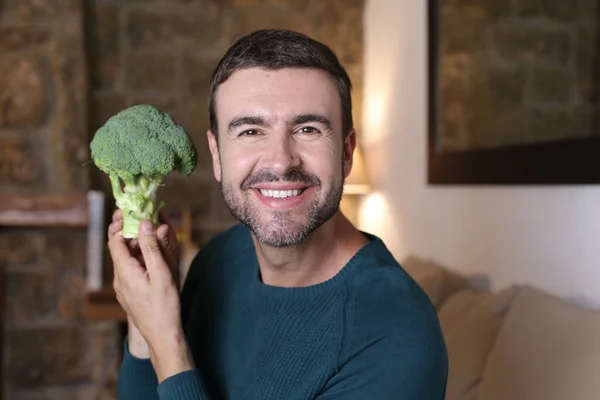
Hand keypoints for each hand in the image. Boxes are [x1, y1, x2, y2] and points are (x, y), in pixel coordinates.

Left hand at [108, 214, 193, 381]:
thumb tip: (145, 225)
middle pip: (120, 249)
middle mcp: (119, 278)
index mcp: (124, 271)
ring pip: (126, 259)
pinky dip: (139, 257)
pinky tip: (151, 254)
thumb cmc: (164, 306)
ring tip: (148, 231)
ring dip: (136, 244)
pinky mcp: (130, 293)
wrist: (162, 335)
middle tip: (138, 215)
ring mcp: (124, 287)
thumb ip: (152, 248)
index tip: (125, 210)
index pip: (115, 241)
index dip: (119, 224)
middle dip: (129, 231)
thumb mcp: (161, 274)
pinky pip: (131, 269)